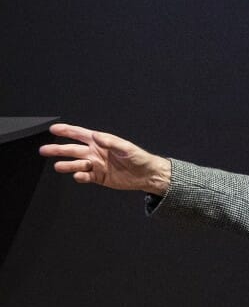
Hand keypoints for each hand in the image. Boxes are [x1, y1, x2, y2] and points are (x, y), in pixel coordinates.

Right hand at [39, 123, 170, 194]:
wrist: (147, 175)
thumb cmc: (139, 158)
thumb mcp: (127, 148)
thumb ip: (111, 142)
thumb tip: (96, 136)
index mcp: (100, 142)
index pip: (79, 134)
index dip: (66, 131)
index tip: (53, 129)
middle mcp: (95, 152)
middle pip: (72, 150)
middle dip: (58, 149)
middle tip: (44, 150)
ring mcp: (96, 165)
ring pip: (76, 164)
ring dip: (67, 165)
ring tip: (59, 166)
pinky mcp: (98, 177)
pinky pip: (85, 176)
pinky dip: (80, 176)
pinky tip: (78, 176)